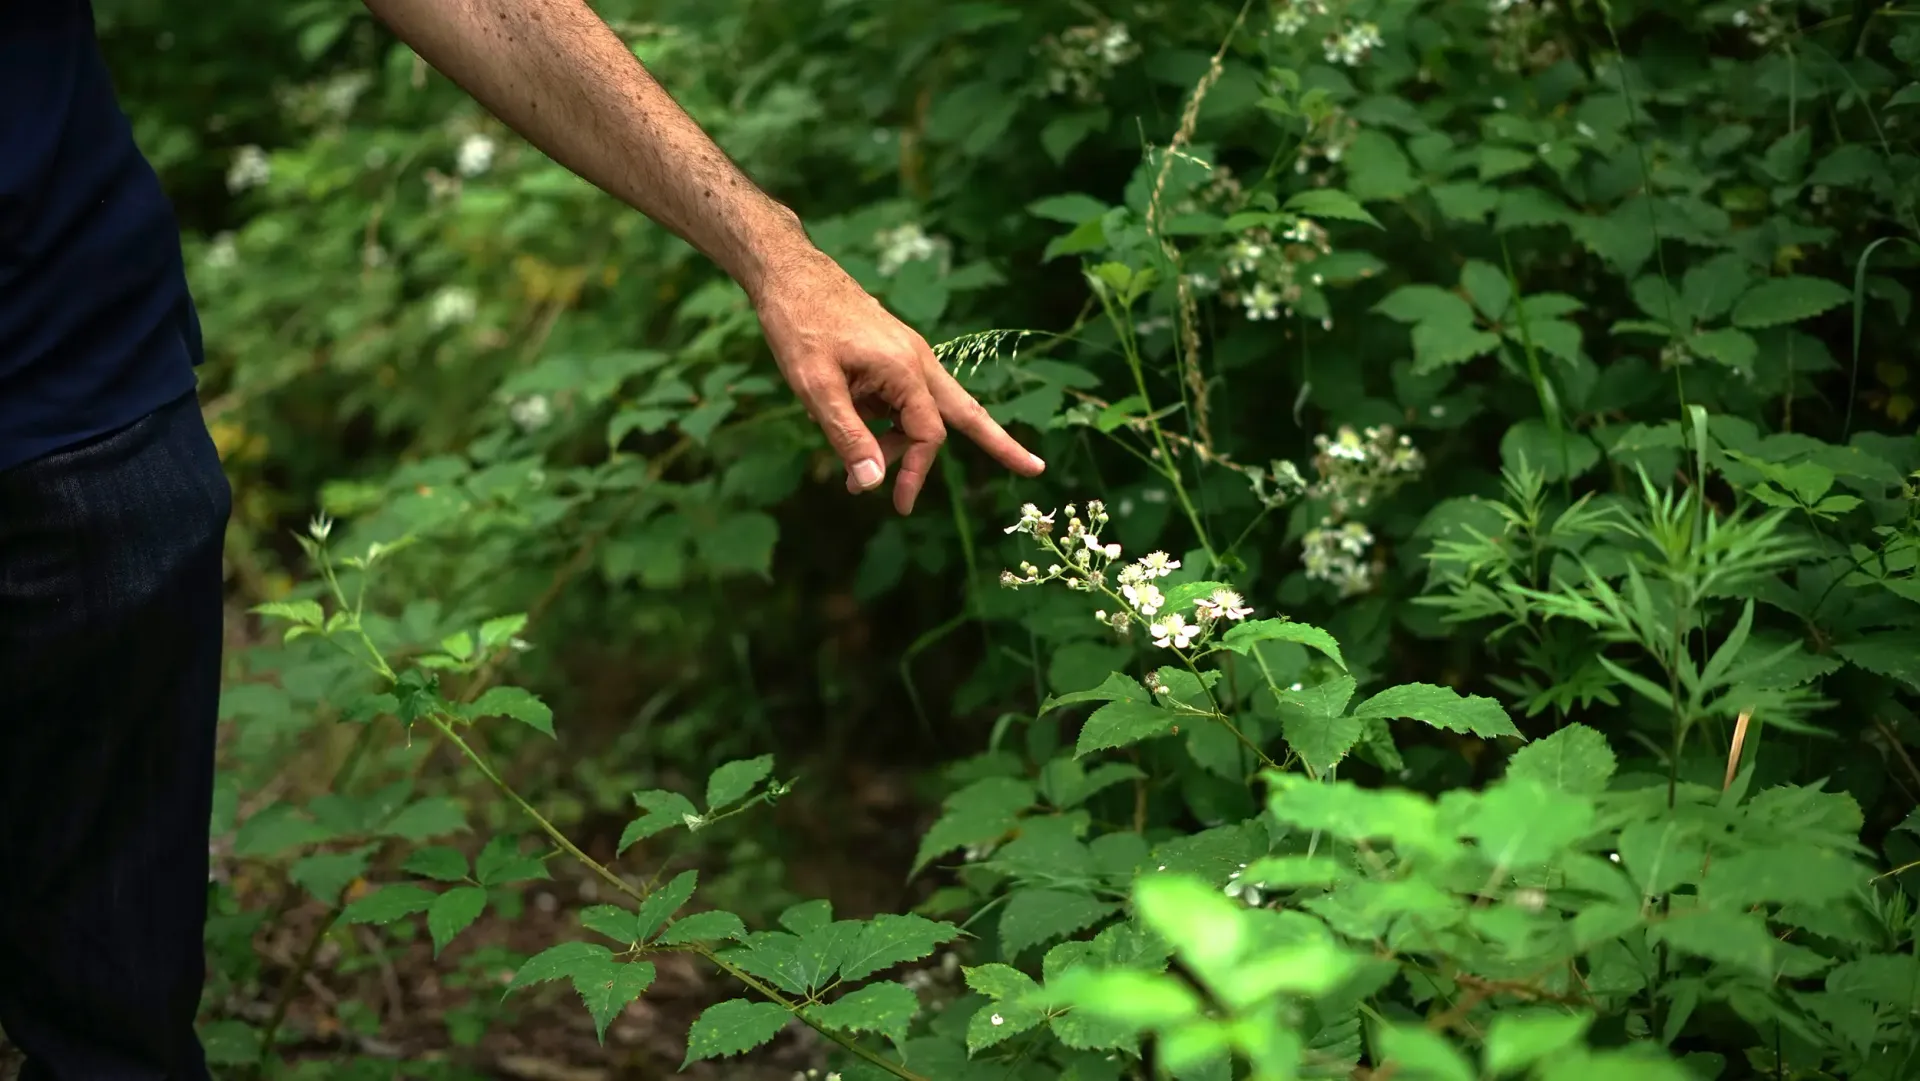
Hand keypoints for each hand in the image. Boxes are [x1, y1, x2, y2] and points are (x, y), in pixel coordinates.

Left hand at [751, 251, 1045, 513]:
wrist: (790, 272)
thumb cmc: (799, 326)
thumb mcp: (816, 389)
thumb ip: (848, 435)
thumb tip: (875, 483)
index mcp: (905, 369)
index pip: (929, 435)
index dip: (915, 473)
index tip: (898, 504)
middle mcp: (917, 360)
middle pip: (965, 412)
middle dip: (998, 442)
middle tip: (1033, 469)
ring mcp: (907, 353)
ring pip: (922, 409)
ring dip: (898, 441)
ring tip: (851, 466)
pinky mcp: (892, 350)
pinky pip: (899, 395)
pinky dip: (882, 418)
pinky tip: (842, 416)